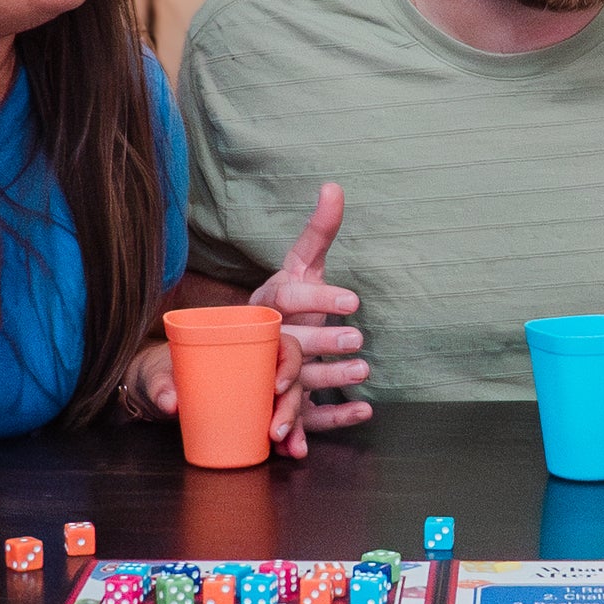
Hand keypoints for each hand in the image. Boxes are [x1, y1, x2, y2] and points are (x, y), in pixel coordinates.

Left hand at [128, 328, 318, 458]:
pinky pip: (280, 423)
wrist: (156, 390)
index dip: (290, 364)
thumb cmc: (162, 371)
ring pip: (290, 405)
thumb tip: (170, 403)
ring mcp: (260, 391)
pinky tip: (292, 452)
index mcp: (246, 343)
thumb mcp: (159, 373)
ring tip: (289, 448)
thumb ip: (162, 385)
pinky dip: (289, 439)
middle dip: (290, 408)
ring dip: (295, 428)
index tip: (278, 387)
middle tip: (276, 431)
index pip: (283, 346)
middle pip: (291, 381)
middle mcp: (259, 366)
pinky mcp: (256, 413)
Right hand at [250, 184, 372, 434]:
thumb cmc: (283, 303)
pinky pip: (306, 417)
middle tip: (357, 339)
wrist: (239, 350)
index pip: (286, 298)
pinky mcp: (282, 406)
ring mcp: (270, 376)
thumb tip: (334, 186)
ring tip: (362, 371)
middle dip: (322, 341)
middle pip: (289, 342)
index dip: (316, 298)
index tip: (353, 299)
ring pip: (295, 382)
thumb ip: (318, 232)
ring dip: (329, 378)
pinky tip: (364, 410)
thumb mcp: (299, 266)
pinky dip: (335, 417)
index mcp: (265, 304)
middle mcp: (265, 340)